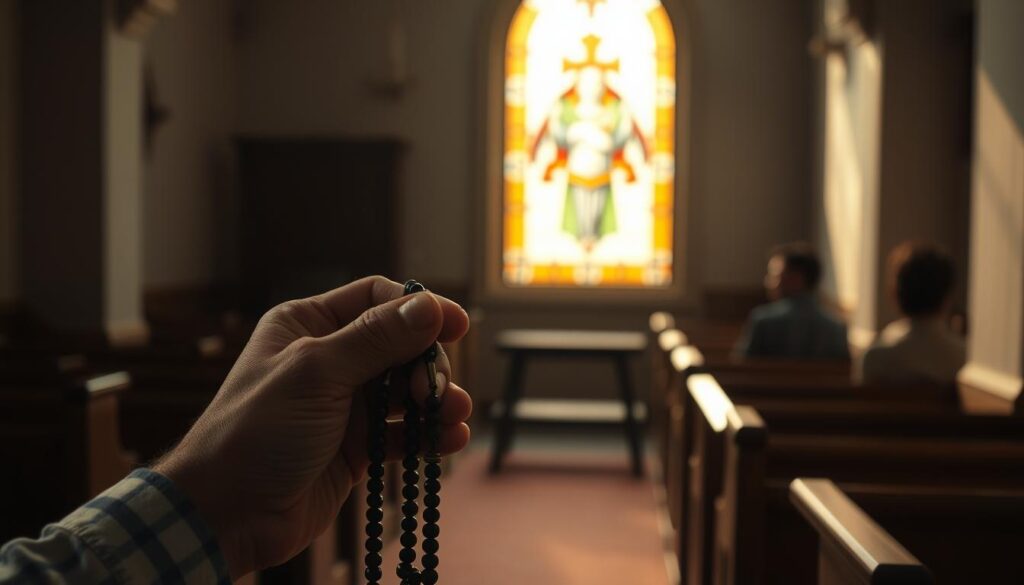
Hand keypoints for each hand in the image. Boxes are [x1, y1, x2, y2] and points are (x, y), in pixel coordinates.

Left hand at [155, 276, 472, 578]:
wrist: (226, 515)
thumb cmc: (256, 432)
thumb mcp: (316, 374)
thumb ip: (376, 339)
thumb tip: (430, 306)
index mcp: (308, 325)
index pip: (377, 299)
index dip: (419, 308)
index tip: (457, 325)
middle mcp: (329, 358)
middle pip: (401, 344)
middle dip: (427, 364)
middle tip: (435, 390)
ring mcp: (344, 404)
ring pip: (407, 389)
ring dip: (436, 400)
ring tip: (453, 415)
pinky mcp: (357, 446)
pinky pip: (404, 431)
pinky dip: (429, 434)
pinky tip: (449, 440)